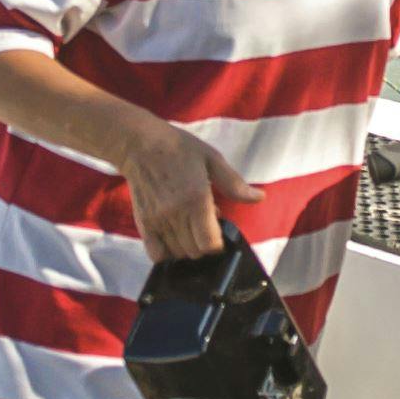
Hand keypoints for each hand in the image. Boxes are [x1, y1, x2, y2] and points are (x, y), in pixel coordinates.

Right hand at [118, 116, 265, 262]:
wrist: (140, 144)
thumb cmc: (179, 149)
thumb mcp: (212, 159)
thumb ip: (234, 184)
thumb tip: (260, 198)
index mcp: (196, 199)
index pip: (210, 243)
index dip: (218, 244)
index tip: (219, 233)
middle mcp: (176, 214)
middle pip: (196, 252)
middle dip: (205, 245)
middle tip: (205, 227)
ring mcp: (157, 221)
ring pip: (178, 254)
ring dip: (188, 248)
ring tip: (190, 229)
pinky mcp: (143, 223)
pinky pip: (157, 254)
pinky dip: (167, 253)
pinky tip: (174, 239)